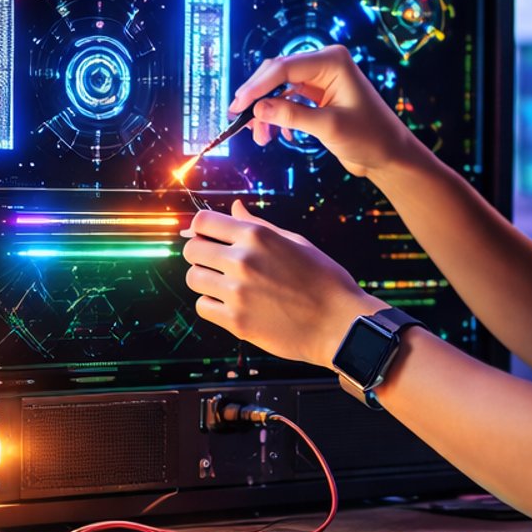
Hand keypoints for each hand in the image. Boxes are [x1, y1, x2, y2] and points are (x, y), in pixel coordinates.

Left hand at [182, 200, 376, 366]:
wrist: (340, 323)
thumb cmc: (324, 280)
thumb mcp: (295, 242)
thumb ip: (258, 225)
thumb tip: (234, 207)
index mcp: (257, 236)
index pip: (203, 221)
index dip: (202, 228)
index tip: (209, 237)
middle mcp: (242, 260)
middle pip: (191, 249)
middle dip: (200, 254)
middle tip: (217, 263)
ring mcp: (237, 292)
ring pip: (193, 279)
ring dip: (205, 280)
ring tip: (226, 285)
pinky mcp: (236, 321)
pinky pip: (203, 307)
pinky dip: (212, 305)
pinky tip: (231, 305)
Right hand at [230, 45, 419, 178]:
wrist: (389, 154)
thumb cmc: (370, 137)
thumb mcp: (329, 127)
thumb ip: (292, 116)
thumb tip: (257, 109)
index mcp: (332, 61)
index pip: (284, 68)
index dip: (256, 86)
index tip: (237, 106)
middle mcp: (324, 64)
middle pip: (277, 74)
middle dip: (257, 98)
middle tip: (238, 120)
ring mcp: (321, 79)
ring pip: (279, 88)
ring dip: (266, 112)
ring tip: (259, 138)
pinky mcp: (318, 96)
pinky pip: (288, 100)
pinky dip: (278, 117)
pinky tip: (279, 136)